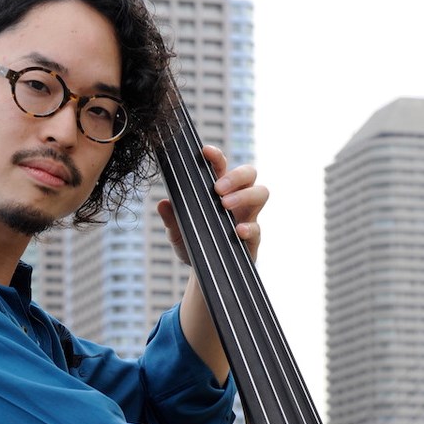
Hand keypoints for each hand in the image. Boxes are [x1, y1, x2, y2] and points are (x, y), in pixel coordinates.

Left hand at [157, 145, 269, 263]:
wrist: (203, 272)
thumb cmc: (192, 243)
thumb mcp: (176, 232)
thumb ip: (171, 218)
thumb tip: (163, 204)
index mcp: (219, 192)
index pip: (221, 166)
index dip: (216, 156)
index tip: (206, 152)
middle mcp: (237, 200)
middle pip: (249, 173)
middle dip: (236, 175)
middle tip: (218, 188)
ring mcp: (247, 218)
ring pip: (261, 193)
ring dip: (245, 195)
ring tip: (225, 205)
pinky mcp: (252, 239)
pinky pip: (258, 228)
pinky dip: (249, 228)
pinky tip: (237, 231)